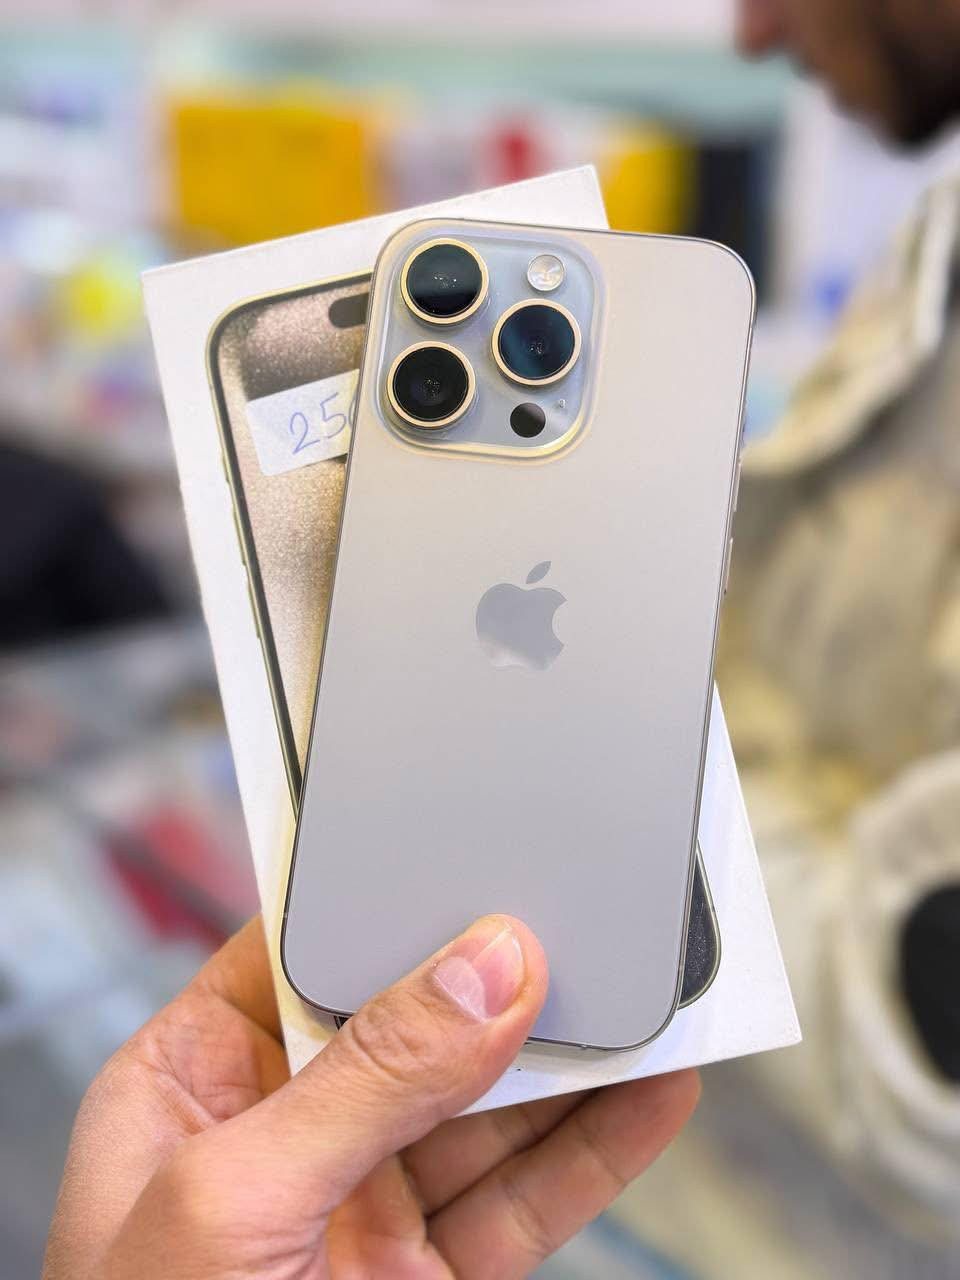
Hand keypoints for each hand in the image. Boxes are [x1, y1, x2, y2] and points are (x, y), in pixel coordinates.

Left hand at [44, 915, 698, 1278]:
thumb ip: (364, 1083)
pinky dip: (595, 1150)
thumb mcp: (234, 1201)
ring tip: (643, 1002)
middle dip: (502, 983)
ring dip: (571, 1060)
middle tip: (587, 930)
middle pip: (416, 1025)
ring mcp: (363, 1203)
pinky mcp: (430, 1272)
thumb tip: (482, 971)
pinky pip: (526, 1197)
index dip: (388, 908)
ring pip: (488, 1108)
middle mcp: (285, 1130)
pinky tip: (646, 1100)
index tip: (474, 866)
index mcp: (199, 1080)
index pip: (301, 958)